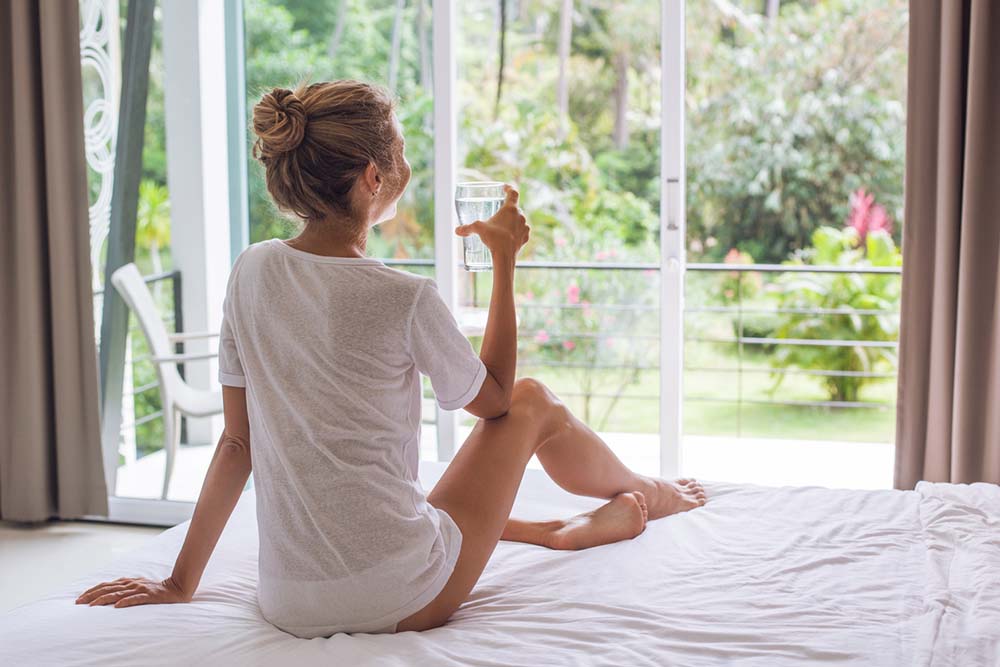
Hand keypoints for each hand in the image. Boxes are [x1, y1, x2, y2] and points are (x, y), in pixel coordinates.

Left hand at [75, 575, 191, 607]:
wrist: (177, 589)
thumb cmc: (155, 591)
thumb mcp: (137, 587)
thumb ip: (124, 589)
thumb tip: (106, 595)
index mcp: (128, 581)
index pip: (105, 585)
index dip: (91, 590)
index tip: (78, 598)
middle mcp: (132, 583)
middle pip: (108, 588)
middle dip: (92, 595)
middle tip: (78, 603)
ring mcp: (141, 588)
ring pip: (119, 593)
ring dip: (104, 599)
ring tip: (92, 606)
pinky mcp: (150, 595)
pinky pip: (136, 599)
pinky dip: (126, 601)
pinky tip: (117, 606)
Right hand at [456, 184, 529, 258]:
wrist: (505, 256)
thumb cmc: (493, 238)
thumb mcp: (478, 229)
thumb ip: (468, 227)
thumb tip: (457, 230)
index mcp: (510, 209)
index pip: (513, 193)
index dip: (509, 189)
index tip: (505, 188)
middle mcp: (520, 216)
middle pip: (515, 208)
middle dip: (508, 209)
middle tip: (499, 212)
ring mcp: (524, 227)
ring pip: (519, 220)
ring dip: (513, 220)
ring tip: (504, 225)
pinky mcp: (525, 238)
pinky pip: (522, 231)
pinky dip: (516, 232)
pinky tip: (510, 236)